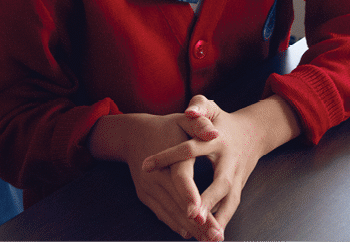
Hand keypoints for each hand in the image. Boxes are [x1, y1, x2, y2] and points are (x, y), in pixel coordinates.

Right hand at [88, 111, 218, 239]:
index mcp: (168, 157)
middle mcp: (155, 176)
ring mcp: (148, 189)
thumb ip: (199, 124)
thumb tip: (214, 132)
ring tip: (210, 240)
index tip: (200, 214)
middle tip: (216, 237)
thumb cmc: (167, 126)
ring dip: (190, 228)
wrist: (133, 135)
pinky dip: (176, 225)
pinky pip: (162, 214)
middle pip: (178, 203)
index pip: (179, 179)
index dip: (190, 196)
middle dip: (198, 222)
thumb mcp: (183, 120)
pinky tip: (192, 235)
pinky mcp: (145, 196)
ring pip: (171, 212)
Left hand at [142, 95, 301, 238]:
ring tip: (205, 237)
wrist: (254, 133)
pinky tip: (210, 238)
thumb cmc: (223, 120)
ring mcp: (237, 177)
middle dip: (207, 199)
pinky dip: (222, 223)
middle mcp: (230, 161)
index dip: (168, 156)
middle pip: (220, 182)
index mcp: (217, 140)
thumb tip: (190, 112)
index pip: (191, 148)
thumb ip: (199, 106)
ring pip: (229, 201)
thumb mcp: (211, 107)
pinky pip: (230, 208)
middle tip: (191, 214)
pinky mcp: (238, 189)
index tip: (145, 166)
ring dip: (217, 219)